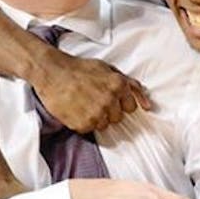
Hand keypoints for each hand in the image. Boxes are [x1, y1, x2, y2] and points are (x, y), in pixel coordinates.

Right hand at [32, 48, 151, 132]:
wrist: (51, 72)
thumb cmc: (79, 69)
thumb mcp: (108, 69)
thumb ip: (130, 85)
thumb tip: (148, 105)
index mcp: (118, 85)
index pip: (131, 107)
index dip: (119, 103)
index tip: (108, 98)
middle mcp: (110, 100)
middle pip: (118, 118)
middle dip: (108, 110)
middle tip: (93, 99)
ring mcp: (97, 113)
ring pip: (104, 125)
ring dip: (95, 117)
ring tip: (83, 103)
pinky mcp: (83, 123)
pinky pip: (89, 130)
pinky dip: (82, 122)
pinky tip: (76, 109)